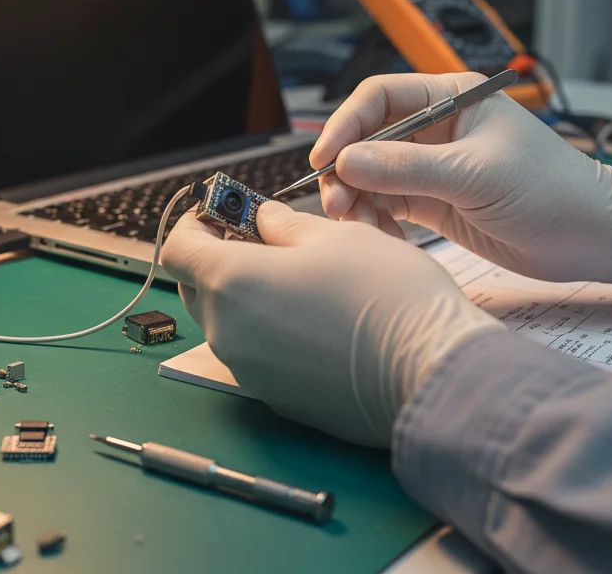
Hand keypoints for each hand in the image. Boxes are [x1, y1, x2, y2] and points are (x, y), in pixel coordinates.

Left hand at [161, 202, 503, 447]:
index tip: (223, 212)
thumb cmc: (388, 296)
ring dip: (246, 297)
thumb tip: (263, 220)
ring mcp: (250, 372)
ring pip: (227, 324)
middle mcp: (228, 333)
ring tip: (297, 278)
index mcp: (232, 283)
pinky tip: (313, 319)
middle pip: (196, 287)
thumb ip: (283, 225)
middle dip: (218, 258)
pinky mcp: (277, 399)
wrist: (433, 372)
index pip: (178, 248)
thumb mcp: (335, 236)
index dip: (197, 223)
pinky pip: (255, 356)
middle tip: (262, 239)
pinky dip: (269, 333)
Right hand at [310, 73, 611, 286]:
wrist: (595, 238)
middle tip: (334, 201)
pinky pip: (386, 205)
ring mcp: (432, 167)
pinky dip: (373, 220)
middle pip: (367, 138)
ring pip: (371, 175)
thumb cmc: (554, 190)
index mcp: (451, 98)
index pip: (378, 97)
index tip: (325, 157)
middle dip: (344, 169)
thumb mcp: (476, 175)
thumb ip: (408, 168)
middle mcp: (436, 128)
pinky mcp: (434, 202)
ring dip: (355, 198)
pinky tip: (377, 237)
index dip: (345, 124)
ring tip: (352, 223)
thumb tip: (346, 162)